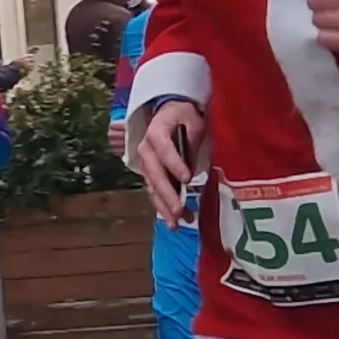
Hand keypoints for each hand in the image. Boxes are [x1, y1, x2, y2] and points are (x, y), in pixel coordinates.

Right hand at [132, 100, 206, 221]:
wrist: (168, 114)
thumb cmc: (183, 116)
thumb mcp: (193, 121)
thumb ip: (192, 140)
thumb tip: (191, 166)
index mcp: (156, 132)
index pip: (164, 150)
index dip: (175, 164)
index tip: (187, 178)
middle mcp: (146, 150)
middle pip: (155, 175)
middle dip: (167, 195)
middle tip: (179, 211)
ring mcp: (146, 164)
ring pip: (153, 188)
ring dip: (164, 207)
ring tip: (176, 224)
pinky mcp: (150, 174)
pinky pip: (155, 192)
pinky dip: (163, 207)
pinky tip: (174, 220)